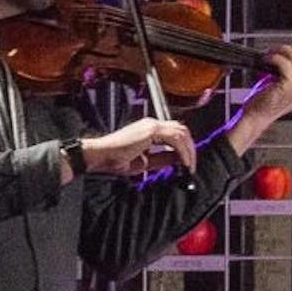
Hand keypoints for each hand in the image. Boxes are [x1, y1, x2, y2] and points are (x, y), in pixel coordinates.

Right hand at [80, 117, 195, 176]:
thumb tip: (179, 160)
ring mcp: (151, 125)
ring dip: (189, 151)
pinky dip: (182, 151)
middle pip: (181, 130)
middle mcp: (151, 124)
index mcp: (148, 129)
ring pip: (181, 133)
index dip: (184, 146)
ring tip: (189, 166)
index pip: (174, 133)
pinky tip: (183, 163)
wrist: (100, 156)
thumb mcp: (145, 162)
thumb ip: (162, 159)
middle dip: (190, 148)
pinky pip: (175, 139)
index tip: (188, 161)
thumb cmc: (115, 160)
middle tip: (191, 165)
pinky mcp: (150, 130)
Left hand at [239, 44, 291, 124]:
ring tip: (269, 53)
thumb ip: (289, 74)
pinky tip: (266, 59)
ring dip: (282, 51)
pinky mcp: (288, 86)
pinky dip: (274, 57)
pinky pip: (285, 63)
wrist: (256, 117)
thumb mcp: (283, 87)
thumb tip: (286, 54)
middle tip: (281, 47)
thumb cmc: (264, 102)